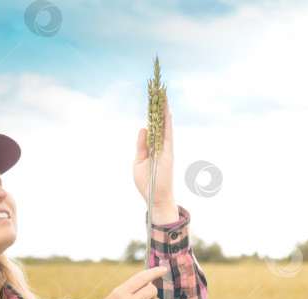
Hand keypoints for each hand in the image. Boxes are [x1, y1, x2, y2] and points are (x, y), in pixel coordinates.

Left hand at [133, 95, 173, 209]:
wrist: (154, 198)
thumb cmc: (146, 182)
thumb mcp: (139, 161)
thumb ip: (141, 145)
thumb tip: (144, 127)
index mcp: (152, 148)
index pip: (152, 127)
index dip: (152, 114)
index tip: (151, 100)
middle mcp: (160, 146)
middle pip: (160, 123)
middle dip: (159, 107)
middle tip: (158, 90)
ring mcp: (165, 149)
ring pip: (165, 126)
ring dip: (164, 111)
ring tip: (163, 95)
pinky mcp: (168, 155)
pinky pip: (168, 136)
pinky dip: (168, 125)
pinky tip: (167, 113)